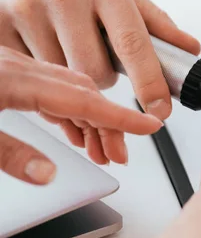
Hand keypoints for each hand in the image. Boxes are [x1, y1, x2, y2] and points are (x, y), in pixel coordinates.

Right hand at [0, 0, 199, 119]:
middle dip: (106, 77)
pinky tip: (48, 43)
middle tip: (103, 57)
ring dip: (74, 72)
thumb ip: (155, 19)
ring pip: (61, 75)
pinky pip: (32, 69)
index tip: (160, 109)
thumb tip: (188, 49)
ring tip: (72, 42)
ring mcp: (24, 5)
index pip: (132, 42)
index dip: (149, 82)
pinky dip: (46, 68)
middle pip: (94, 70)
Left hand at [0, 46, 162, 183]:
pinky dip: (70, 109)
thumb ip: (10, 153)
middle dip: (109, 125)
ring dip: (91, 118)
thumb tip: (47, 173)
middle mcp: (18, 66)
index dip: (120, 115)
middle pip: (82, 93)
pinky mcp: (9, 70)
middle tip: (119, 154)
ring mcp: (14, 65)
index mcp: (12, 77)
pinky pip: (51, 86)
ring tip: (100, 149)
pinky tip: (74, 126)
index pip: (82, 98)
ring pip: (70, 88)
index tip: (149, 124)